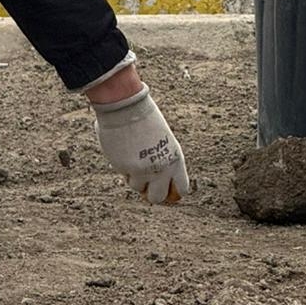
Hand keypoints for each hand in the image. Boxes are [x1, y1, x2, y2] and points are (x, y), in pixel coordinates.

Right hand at [92, 85, 189, 204]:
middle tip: (145, 182)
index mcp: (176, 158)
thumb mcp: (162, 139)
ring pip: (138, 187)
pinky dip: (123, 169)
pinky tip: (123, 151)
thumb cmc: (144, 118)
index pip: (182, 188)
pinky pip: (125, 177)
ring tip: (132, 156)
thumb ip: (162, 158)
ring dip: (134, 177)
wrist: (127, 107)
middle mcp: (163, 168)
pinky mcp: (127, 169)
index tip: (164, 185)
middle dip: (151, 192)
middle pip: (158, 197)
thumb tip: (158, 179)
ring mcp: (144, 171)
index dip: (171, 188)